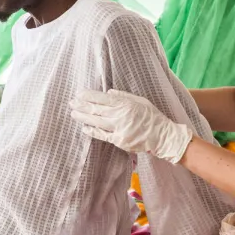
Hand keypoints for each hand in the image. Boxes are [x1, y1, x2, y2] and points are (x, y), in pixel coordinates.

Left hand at [70, 89, 193, 162]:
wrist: (163, 136)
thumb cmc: (153, 117)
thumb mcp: (141, 101)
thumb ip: (124, 96)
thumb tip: (109, 93)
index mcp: (126, 104)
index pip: (102, 98)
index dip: (89, 96)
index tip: (79, 94)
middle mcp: (120, 116)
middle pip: (97, 110)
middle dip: (82, 106)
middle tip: (71, 103)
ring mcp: (119, 129)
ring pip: (97, 122)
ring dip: (84, 118)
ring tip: (73, 114)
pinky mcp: (120, 141)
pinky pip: (103, 136)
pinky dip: (93, 132)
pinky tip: (85, 128)